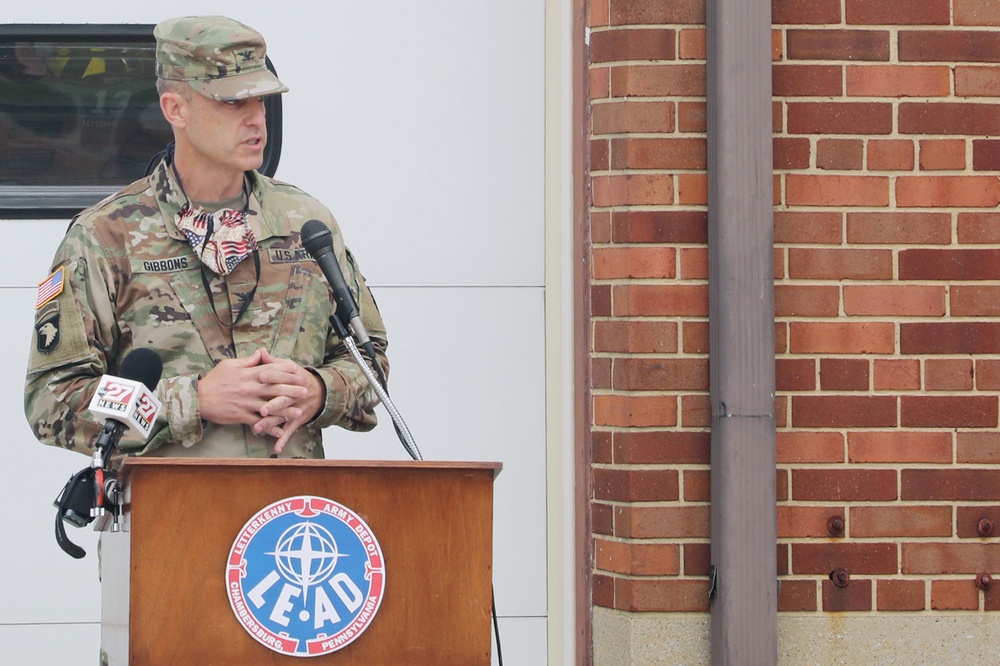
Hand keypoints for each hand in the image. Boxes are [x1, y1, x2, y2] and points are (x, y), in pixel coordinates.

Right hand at [197, 348, 322, 452]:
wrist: (199, 398)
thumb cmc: (214, 380)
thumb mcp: (230, 365)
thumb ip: (248, 361)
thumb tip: (261, 352)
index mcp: (247, 374)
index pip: (271, 370)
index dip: (285, 370)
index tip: (298, 370)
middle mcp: (249, 388)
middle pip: (274, 389)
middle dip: (292, 390)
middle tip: (306, 392)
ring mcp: (246, 403)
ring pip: (270, 407)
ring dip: (285, 411)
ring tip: (299, 413)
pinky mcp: (241, 416)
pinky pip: (259, 422)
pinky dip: (270, 428)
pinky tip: (281, 431)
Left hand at [254, 349, 324, 453]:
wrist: (321, 392)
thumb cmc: (299, 378)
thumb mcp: (289, 367)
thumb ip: (273, 361)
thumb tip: (260, 351)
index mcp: (293, 378)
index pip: (282, 376)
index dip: (272, 376)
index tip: (260, 376)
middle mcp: (296, 394)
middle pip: (283, 399)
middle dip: (272, 404)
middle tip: (261, 409)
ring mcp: (297, 408)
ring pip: (283, 416)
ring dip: (272, 424)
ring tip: (258, 429)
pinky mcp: (298, 420)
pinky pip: (290, 431)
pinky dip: (283, 439)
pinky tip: (276, 448)